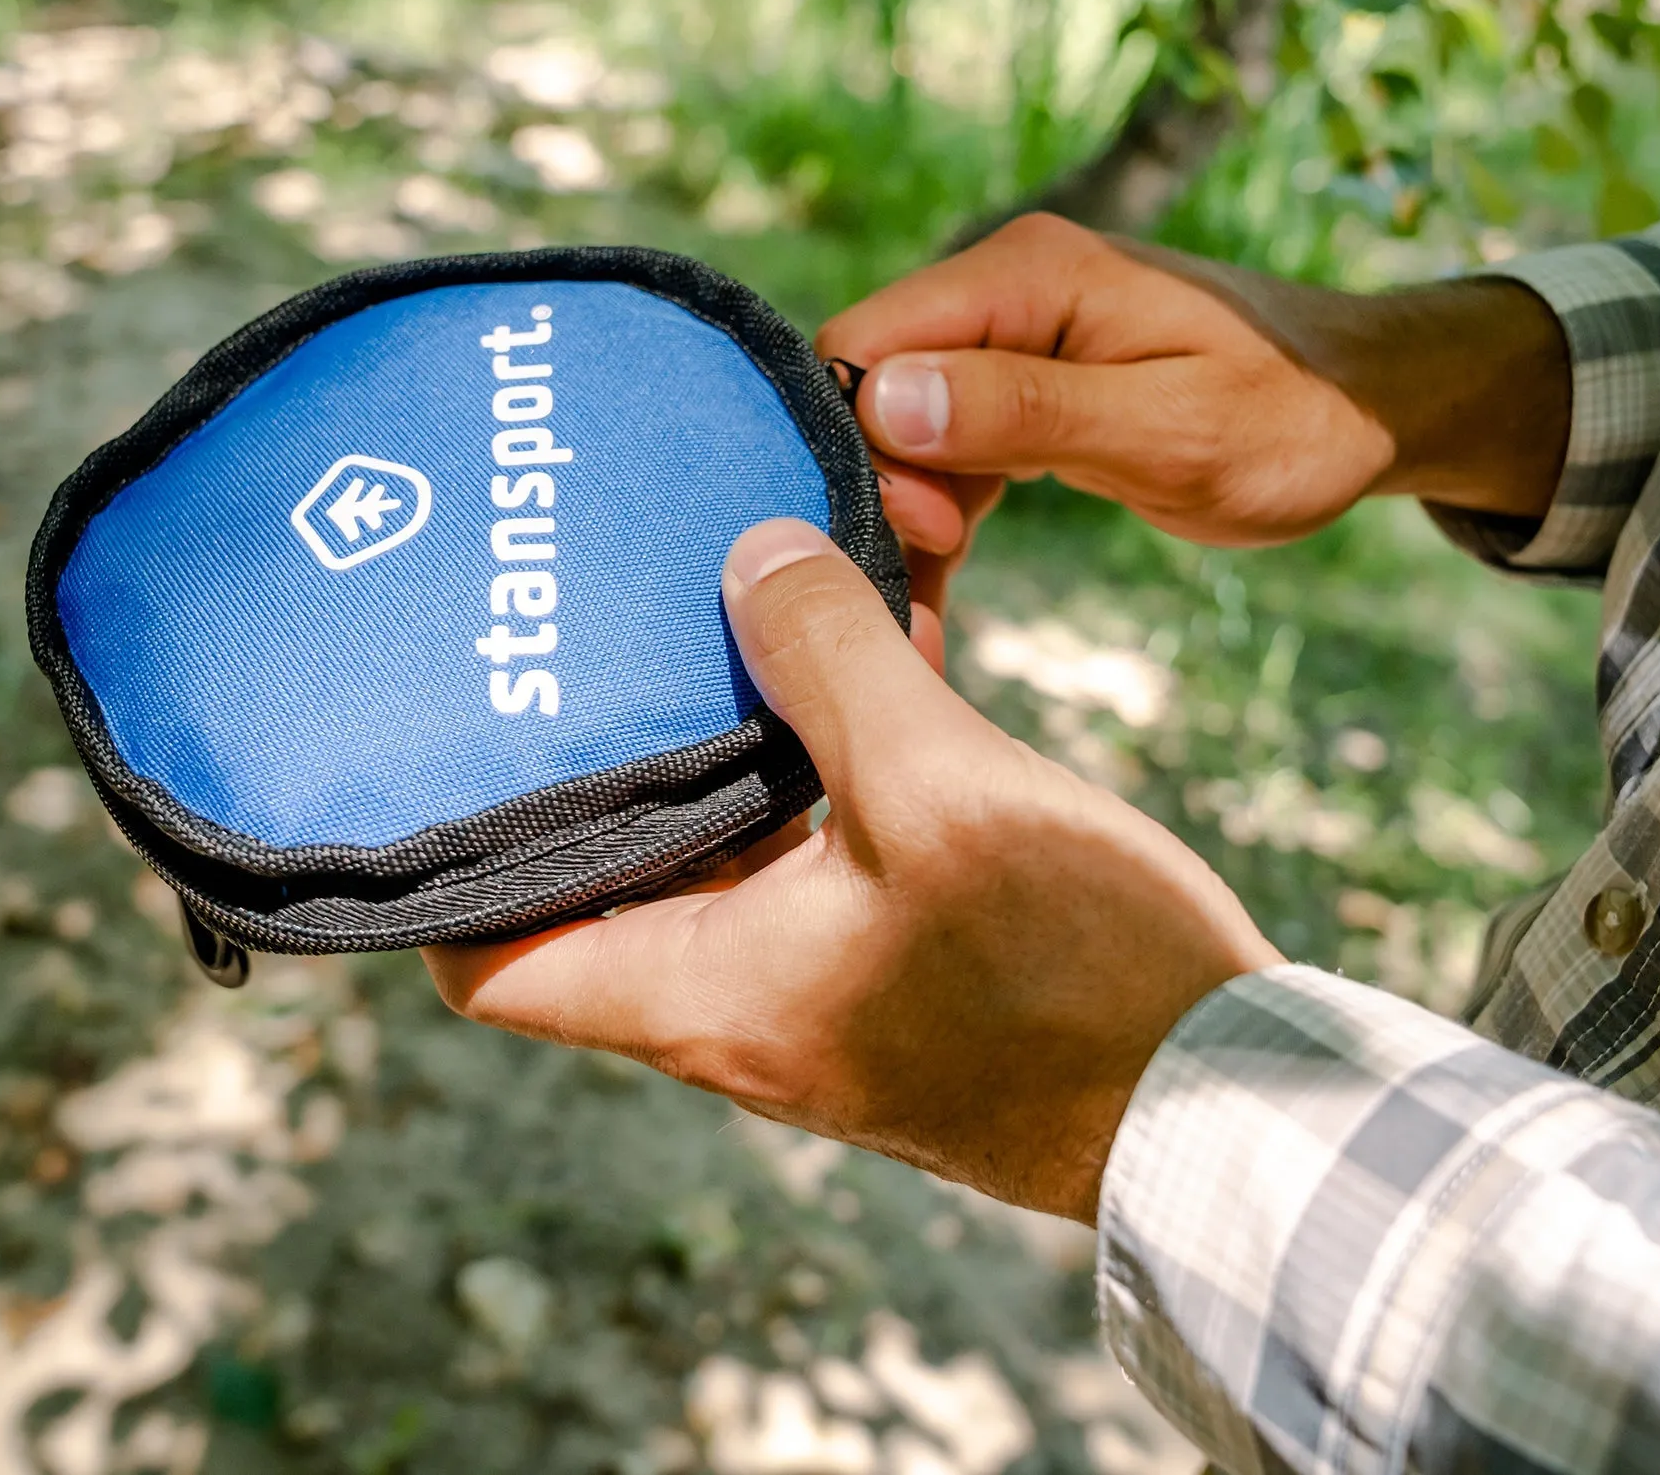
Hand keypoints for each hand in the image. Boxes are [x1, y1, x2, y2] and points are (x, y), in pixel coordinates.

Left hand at [423, 518, 1280, 1220]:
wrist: (1225, 1103)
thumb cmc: (1077, 976)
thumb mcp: (943, 786)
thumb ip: (831, 659)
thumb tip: (748, 555)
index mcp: (701, 995)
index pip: (488, 970)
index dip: (434, 871)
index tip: (441, 744)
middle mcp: (736, 1009)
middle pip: (601, 884)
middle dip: (592, 757)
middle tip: (572, 630)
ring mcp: (819, 993)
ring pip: (717, 856)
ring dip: (717, 743)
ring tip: (705, 607)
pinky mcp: (897, 968)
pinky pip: (812, 855)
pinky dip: (811, 766)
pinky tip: (850, 657)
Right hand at [817, 214, 1571, 612]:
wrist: (1371, 408)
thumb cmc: (1290, 418)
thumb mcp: (1168, 431)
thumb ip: (1026, 411)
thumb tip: (886, 402)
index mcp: (1025, 275)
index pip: (864, 344)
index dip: (861, 443)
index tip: (927, 531)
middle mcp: (1003, 290)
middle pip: (870, 391)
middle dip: (880, 493)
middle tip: (932, 588)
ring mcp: (1015, 337)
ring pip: (901, 430)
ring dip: (904, 519)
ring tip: (929, 612)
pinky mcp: (1029, 387)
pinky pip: (949, 448)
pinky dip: (940, 515)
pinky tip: (943, 585)